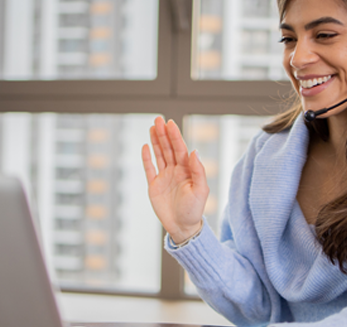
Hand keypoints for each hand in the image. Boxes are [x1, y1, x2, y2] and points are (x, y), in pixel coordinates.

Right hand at [141, 116, 208, 242]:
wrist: (183, 228)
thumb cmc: (194, 210)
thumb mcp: (200, 190)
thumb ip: (198, 171)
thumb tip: (194, 151)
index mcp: (187, 170)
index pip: (180, 149)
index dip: (175, 136)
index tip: (170, 123)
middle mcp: (175, 171)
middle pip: (168, 148)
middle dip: (163, 134)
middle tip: (158, 119)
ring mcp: (164, 177)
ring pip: (159, 155)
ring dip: (156, 141)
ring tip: (152, 127)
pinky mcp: (154, 186)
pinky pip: (149, 169)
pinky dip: (147, 158)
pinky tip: (146, 146)